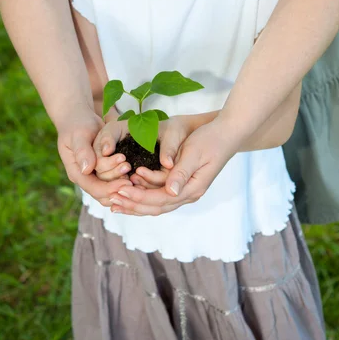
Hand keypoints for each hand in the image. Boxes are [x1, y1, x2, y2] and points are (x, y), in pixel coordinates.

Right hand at [56, 106, 131, 205]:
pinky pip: (115, 183)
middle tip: (133, 174)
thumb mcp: (79, 135)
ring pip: (110, 191)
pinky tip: (137, 177)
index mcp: (77, 172)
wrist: (81, 120)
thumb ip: (82, 151)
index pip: (93, 188)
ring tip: (134, 173)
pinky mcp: (103, 172)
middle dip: (119, 186)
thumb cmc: (78, 125)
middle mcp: (86, 178)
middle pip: (103, 193)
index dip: (110, 188)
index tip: (126, 181)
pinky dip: (125, 182)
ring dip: (123, 184)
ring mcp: (94, 176)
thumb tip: (87, 169)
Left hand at [109, 117, 237, 215]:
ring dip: (136, 201)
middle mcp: (189, 193)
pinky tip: (131, 186)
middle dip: (133, 204)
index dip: (138, 197)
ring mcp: (186, 190)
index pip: (160, 199)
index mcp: (192, 189)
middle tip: (111, 200)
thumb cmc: (210, 139)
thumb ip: (181, 172)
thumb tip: (170, 192)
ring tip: (116, 198)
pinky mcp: (183, 182)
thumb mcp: (194, 153)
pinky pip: (160, 193)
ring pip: (157, 203)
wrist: (227, 133)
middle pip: (157, 206)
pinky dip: (145, 192)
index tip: (118, 191)